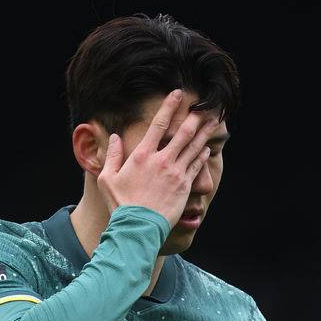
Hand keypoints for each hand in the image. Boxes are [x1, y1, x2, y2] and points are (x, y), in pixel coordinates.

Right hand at [97, 89, 217, 227]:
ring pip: (194, 147)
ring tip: (213, 122)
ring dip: (204, 133)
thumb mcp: (107, 178)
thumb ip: (112, 155)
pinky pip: (196, 166)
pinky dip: (202, 155)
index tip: (177, 94)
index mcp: (142, 155)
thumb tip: (114, 137)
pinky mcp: (184, 186)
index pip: (158, 124)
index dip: (169, 106)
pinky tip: (206, 149)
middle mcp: (161, 160)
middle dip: (194, 117)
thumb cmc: (121, 204)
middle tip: (204, 106)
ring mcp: (175, 173)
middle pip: (183, 133)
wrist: (138, 227)